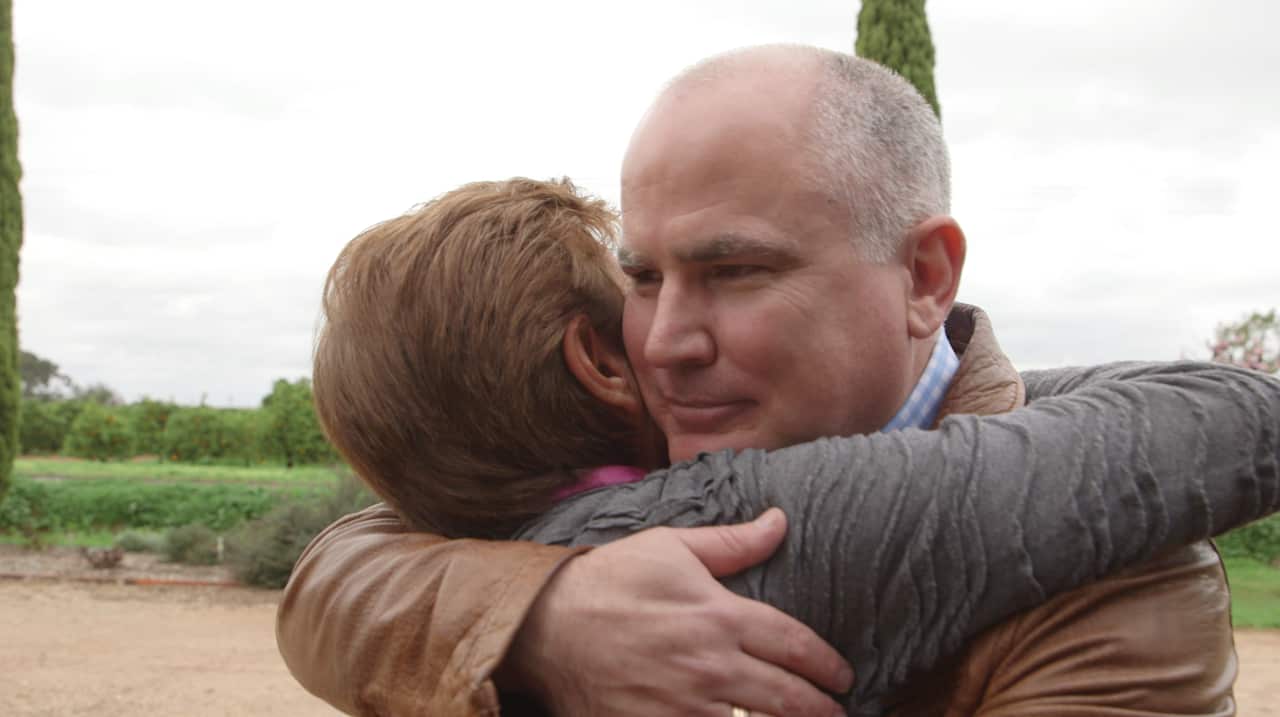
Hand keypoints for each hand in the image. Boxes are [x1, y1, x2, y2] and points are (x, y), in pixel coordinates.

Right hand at [500, 508, 851, 716]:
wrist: (544, 627)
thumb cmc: (609, 580)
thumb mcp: (669, 548)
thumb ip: (731, 542)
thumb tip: (780, 520)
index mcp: (719, 616)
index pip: (795, 645)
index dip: (828, 664)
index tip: (844, 675)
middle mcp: (711, 666)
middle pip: (790, 697)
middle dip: (823, 708)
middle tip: (839, 711)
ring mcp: (686, 707)